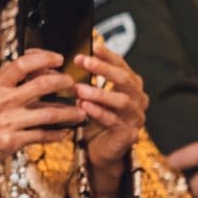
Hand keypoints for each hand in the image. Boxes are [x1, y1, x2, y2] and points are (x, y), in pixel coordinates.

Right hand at [0, 49, 84, 197]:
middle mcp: (1, 101)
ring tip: (80, 112)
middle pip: (41, 85)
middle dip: (64, 83)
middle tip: (74, 85)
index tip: (58, 58)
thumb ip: (8, 83)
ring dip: (69, 112)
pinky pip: (42, 135)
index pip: (22, 64)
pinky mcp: (12, 142)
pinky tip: (65, 132)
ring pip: (49, 113)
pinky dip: (57, 134)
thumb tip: (36, 69)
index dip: (44, 58)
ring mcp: (7, 122)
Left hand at [73, 45, 148, 197]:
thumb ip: (83, 77)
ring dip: (99, 93)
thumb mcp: (90, 95)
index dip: (107, 55)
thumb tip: (60, 57)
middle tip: (83, 61)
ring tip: (79, 89)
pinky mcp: (128, 135)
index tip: (91, 46)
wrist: (101, 151)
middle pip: (125, 79)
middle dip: (103, 69)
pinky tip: (83, 107)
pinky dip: (98, 112)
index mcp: (130, 86)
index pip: (122, 65)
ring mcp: (135, 118)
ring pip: (122, 101)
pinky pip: (114, 121)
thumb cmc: (95, 118)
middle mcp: (137, 99)